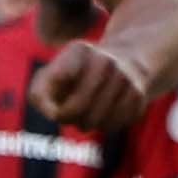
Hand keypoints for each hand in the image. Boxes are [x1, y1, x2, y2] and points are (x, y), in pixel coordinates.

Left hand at [30, 41, 146, 133]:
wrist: (126, 63)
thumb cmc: (79, 74)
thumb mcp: (52, 75)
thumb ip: (39, 93)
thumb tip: (53, 114)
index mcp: (80, 51)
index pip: (58, 80)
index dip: (50, 99)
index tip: (51, 103)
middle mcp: (105, 61)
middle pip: (76, 109)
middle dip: (67, 118)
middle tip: (67, 115)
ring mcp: (125, 78)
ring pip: (96, 122)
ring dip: (86, 124)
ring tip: (86, 113)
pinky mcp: (138, 96)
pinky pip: (114, 126)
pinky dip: (106, 126)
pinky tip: (105, 114)